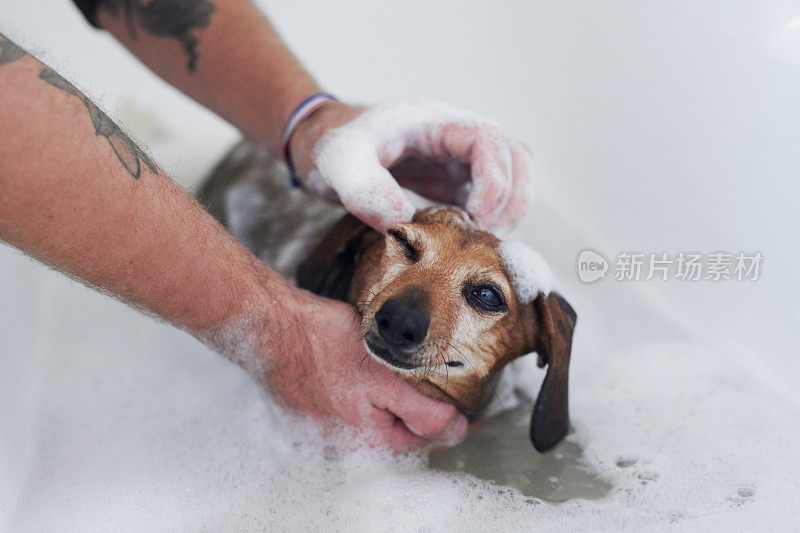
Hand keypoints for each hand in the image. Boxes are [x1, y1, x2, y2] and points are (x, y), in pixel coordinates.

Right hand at [263, 287, 468, 450]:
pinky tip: (358, 365)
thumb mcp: (386, 377)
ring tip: (392, 366)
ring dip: (386, 396)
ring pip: (372, 416)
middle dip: (413, 405)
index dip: (444, 416)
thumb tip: (455, 431)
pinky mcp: (308, 408)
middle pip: (396, 430)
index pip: (422, 439)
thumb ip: (422, 411)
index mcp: (366, 443)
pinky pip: (346, 404)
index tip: (457, 395)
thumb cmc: (325, 346)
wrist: (273, 325)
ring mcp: (321, 428)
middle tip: (425, 375)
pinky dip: (359, 389)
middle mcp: (342, 445)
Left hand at [289, 99, 532, 231]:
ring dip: (509, 209)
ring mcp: (457, 157)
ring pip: (512, 175)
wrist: (322, 147)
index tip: (476, 217)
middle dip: (511, 199)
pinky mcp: (452, 180)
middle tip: (486, 235)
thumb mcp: (340, 165)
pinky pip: (491, 195)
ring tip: (483, 239)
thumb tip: (407, 224)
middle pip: (516, 157)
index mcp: (435, 121)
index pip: (491, 140)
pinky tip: (469, 239)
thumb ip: (367, 191)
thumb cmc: (332, 147)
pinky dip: (492, 217)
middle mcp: (455, 135)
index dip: (495, 181)